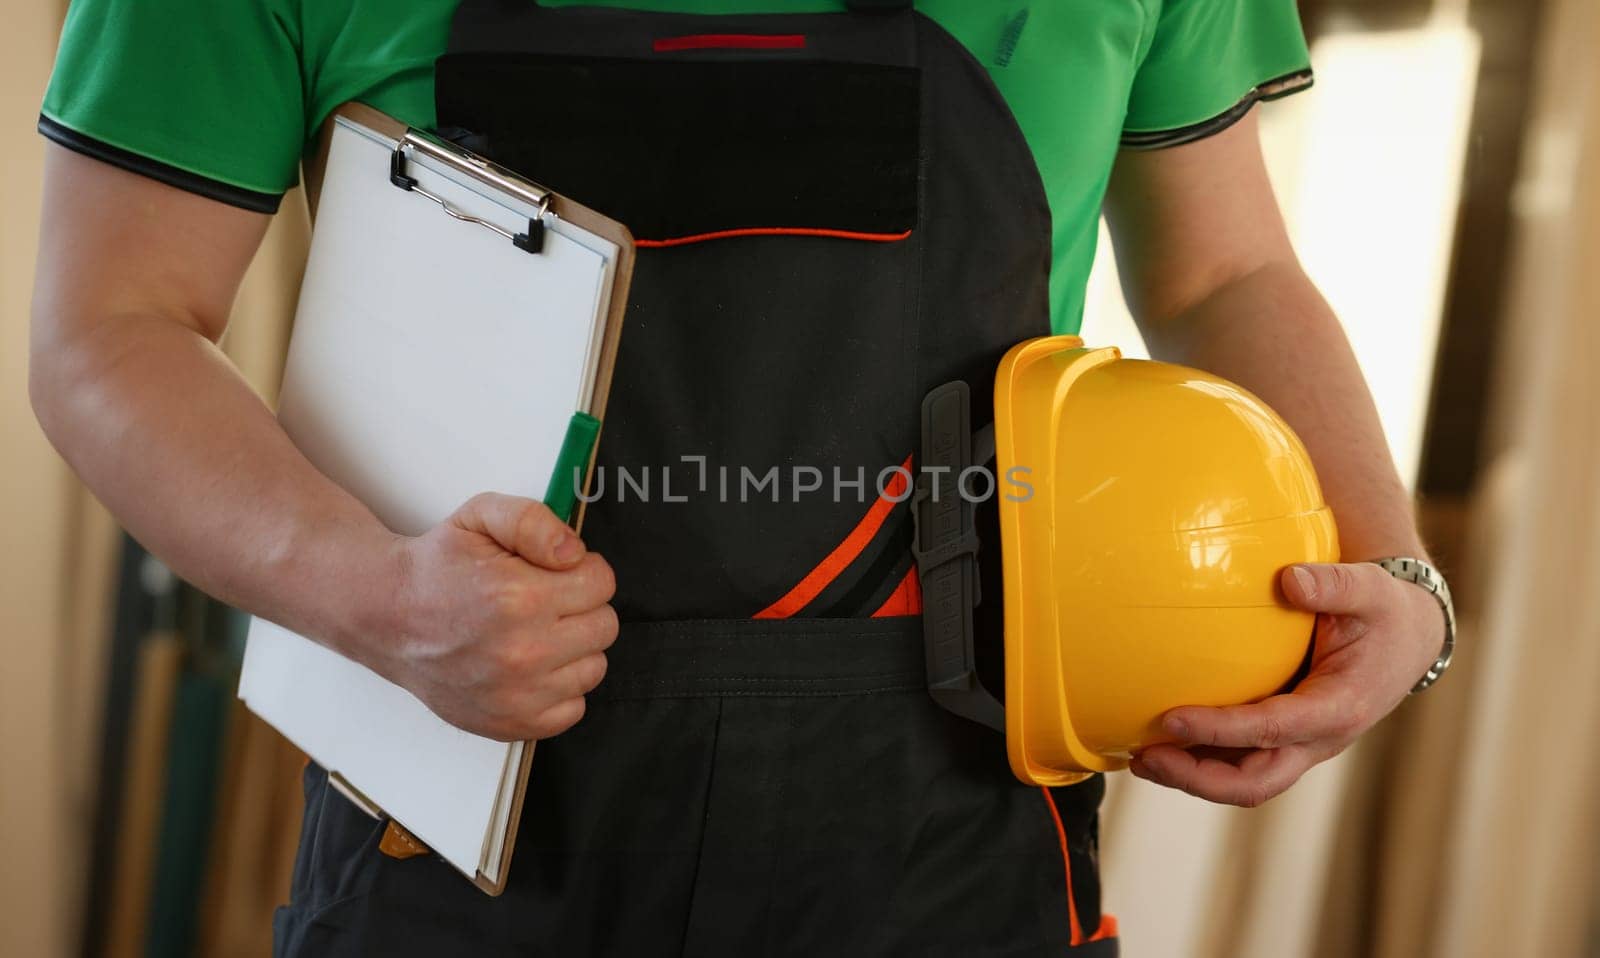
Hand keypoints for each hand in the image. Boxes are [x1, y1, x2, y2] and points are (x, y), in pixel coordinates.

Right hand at [365, 493, 617, 741]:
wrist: (388, 617)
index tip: (556, 573)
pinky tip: (530, 667)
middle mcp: (522, 652)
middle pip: (604, 625)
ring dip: (573, 648)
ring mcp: (518, 695)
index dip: (582, 570)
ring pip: (594, 667)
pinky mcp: (513, 724)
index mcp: (518, 597)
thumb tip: (574, 552)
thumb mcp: (480, 517)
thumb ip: (533, 521)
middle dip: (581, 606)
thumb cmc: (437, 569)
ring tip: (534, 633)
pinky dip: (559, 687)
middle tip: (543, 601)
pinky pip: (575, 707)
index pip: (602, 582)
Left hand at [1128, 561, 1445, 806]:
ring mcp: (1300, 746)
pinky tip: (1159, 743)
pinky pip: (1239, 763)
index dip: (1219, 730)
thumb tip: (1288, 579)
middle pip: (1254, 782)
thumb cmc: (1382, 612)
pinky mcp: (1283, 740)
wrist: (1404, 639)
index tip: (1169, 718)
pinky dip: (1199, 760)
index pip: (1272, 730)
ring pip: (1243, 781)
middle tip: (1143, 757)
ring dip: (1191, 777)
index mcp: (1339, 708)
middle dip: (1196, 779)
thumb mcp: (1370, 590)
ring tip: (1138, 758)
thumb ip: (1334, 584)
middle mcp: (1318, 739)